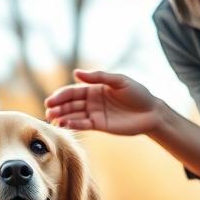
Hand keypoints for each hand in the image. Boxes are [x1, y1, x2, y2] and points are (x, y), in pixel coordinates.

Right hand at [44, 69, 161, 135]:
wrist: (151, 113)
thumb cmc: (138, 94)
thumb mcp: (119, 81)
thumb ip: (98, 77)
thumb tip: (76, 73)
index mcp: (94, 88)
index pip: (73, 91)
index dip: (61, 95)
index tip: (51, 100)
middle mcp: (91, 101)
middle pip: (70, 104)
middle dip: (58, 107)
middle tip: (48, 111)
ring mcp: (94, 114)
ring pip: (73, 115)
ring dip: (62, 117)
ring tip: (52, 119)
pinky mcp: (99, 126)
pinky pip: (83, 125)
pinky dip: (73, 125)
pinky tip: (65, 125)